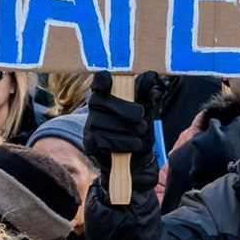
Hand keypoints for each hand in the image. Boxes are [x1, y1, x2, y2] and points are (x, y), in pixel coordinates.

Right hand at [85, 71, 164, 190]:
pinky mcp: (89, 143)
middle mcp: (95, 108)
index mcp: (109, 96)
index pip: (100, 81)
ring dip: (127, 131)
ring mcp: (90, 126)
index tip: (110, 79)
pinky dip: (123, 144)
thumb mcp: (149, 114)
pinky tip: (133, 147)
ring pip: (103, 122)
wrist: (138, 164)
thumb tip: (150, 75)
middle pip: (101, 101)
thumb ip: (147, 95)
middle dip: (125, 111)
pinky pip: (102, 140)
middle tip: (142, 122)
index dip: (103, 79)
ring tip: (140, 136)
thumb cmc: (141, 134)